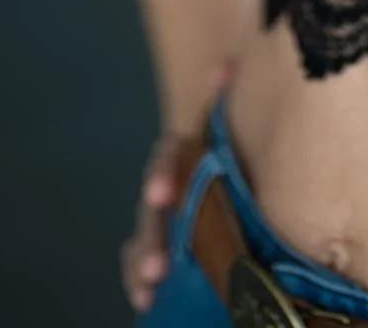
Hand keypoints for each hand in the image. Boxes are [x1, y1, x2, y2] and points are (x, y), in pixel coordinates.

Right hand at [120, 59, 233, 313]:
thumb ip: (220, 95)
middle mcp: (165, 184)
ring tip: (149, 286)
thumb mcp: (225, 113)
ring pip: (145, 238)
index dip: (164, 174)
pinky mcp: (169, 238)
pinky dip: (142, 277)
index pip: (167, 160)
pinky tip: (147, 302)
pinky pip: (147, 258)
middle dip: (152, 237)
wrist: (216, 140)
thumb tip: (226, 66)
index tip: (163, 192)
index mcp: (180, 152)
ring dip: (144, 261)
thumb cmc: (224, 131)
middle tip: (156, 266)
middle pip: (152, 213)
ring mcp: (163, 214)